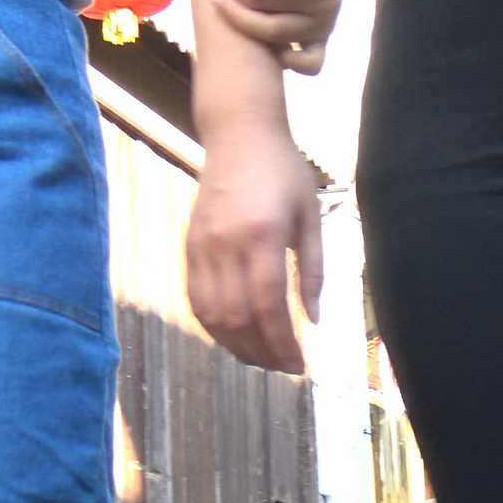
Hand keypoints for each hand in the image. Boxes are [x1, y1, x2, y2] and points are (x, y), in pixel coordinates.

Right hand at [187, 128, 321, 371]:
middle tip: (284, 368)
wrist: (239, 134)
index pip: (269, 306)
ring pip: (212, 316)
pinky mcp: (189, 247)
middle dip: (262, 353)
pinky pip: (196, 300)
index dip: (283, 343)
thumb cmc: (284, 172)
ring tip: (261, 360)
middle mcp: (226, 244)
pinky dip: (214, 327)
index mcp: (262, 235)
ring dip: (236, 346)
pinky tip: (235, 337)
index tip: (299, 365)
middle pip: (239, 318)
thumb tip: (312, 321)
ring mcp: (202, 247)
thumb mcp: (310, 217)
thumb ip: (312, 271)